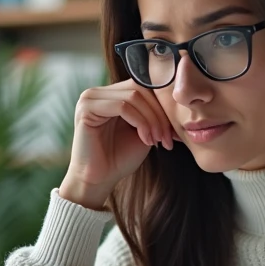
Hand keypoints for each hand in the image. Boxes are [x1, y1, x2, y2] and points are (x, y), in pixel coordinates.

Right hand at [59, 79, 176, 209]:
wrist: (99, 180)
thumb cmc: (120, 158)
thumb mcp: (144, 130)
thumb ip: (153, 112)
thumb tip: (178, 99)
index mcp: (111, 94)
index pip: (143, 85)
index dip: (162, 106)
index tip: (173, 131)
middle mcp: (98, 92)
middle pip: (140, 88)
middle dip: (159, 113)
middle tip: (167, 137)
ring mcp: (90, 98)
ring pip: (133, 96)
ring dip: (152, 120)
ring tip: (157, 140)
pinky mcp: (87, 108)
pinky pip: (122, 107)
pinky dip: (140, 122)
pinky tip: (146, 140)